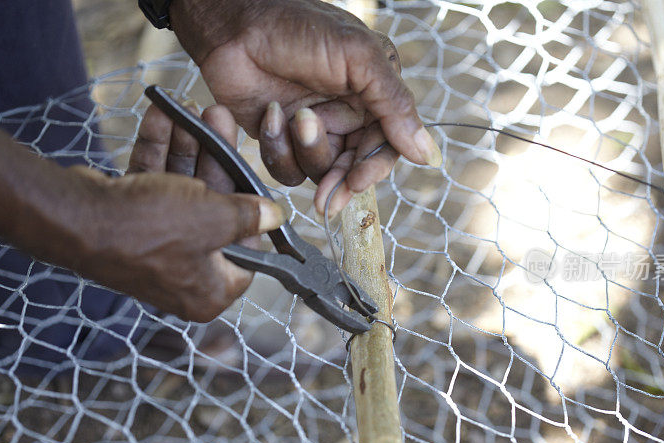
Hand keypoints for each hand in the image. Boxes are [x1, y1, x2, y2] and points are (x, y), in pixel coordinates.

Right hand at [60, 103, 283, 321]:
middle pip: (215, 211)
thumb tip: (276, 216)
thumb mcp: (213, 219)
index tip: (258, 184)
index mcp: (209, 291)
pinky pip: (154, 184)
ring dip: (188, 147)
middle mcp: (183, 275)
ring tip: (196, 108)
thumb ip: (248, 216)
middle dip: (217, 159)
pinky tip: (164, 116)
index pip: (249, 254)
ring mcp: (154, 248)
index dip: (255, 218)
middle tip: (221, 120)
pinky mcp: (129, 223)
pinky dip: (159, 152)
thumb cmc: (147, 229)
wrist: (70, 219)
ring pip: (182, 190)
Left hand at [169, 0, 441, 213]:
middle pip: (355, 166)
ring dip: (305, 151)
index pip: (387, 144)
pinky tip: (269, 114)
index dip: (373, 167)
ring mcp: (314, 128)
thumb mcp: (358, 58)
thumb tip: (429, 154)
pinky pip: (287, 168)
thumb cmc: (298, 29)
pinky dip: (277, 148)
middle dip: (340, 179)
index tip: (356, 181)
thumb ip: (394, 105)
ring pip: (321, 171)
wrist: (235, 25)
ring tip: (292, 117)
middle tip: (326, 197)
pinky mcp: (282, 139)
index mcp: (375, 93)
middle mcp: (348, 114)